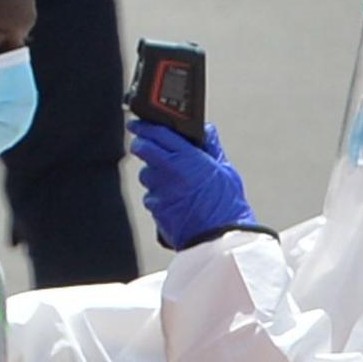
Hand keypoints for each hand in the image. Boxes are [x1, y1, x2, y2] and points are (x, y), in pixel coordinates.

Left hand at [129, 120, 256, 249]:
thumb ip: (212, 148)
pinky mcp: (156, 208)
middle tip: (142, 144)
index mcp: (188, 158)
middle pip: (144, 150)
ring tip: (172, 181)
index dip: (144, 127)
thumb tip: (207, 130)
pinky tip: (174, 200)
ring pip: (146, 174)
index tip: (137, 124)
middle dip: (141, 145)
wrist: (219, 237)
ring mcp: (160, 190)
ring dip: (153, 174)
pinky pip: (151, 196)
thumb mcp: (225, 170)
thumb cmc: (226, 205)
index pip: (158, 134)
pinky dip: (158, 195)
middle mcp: (170, 171)